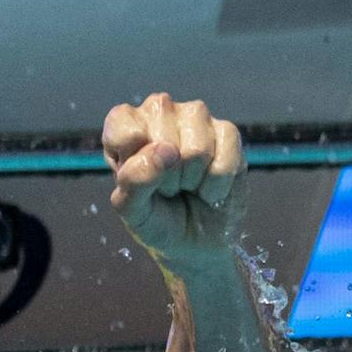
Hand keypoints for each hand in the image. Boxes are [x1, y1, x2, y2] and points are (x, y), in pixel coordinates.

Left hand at [102, 93, 246, 267]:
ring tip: (186, 184)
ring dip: (192, 180)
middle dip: (166, 177)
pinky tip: (208, 186)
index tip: (136, 180)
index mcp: (124, 125)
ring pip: (197, 149)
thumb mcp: (131, 208)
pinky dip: (216, 185)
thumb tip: (165, 150)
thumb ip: (134, 180)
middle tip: (166, 187)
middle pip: (163, 140)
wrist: (192, 240)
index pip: (124, 129)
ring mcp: (195, 117)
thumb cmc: (154, 217)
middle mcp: (159, 112)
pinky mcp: (227, 131)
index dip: (133, 164)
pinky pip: (224, 159)